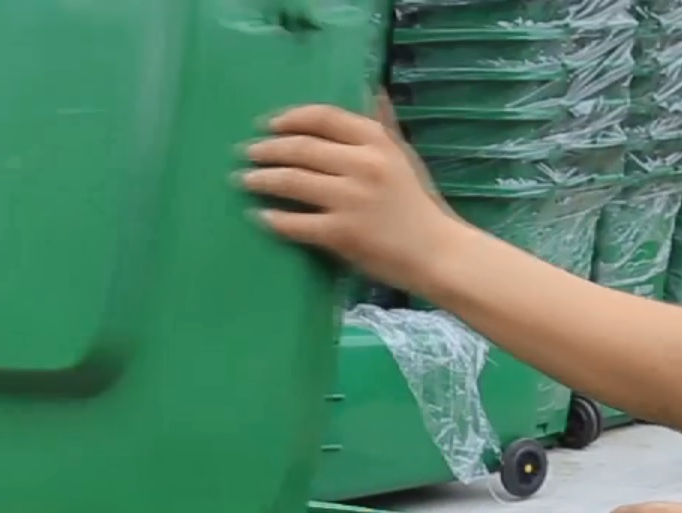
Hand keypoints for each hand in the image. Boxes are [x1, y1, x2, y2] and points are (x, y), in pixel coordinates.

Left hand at [240, 102, 468, 294]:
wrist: (438, 253)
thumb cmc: (419, 205)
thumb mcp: (404, 157)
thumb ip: (383, 125)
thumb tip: (372, 90)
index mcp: (377, 141)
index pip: (324, 118)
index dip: (290, 118)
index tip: (268, 124)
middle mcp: (362, 164)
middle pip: (301, 148)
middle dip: (268, 149)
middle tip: (247, 153)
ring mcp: (350, 200)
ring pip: (292, 182)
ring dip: (262, 179)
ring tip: (244, 180)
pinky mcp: (341, 234)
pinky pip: (296, 223)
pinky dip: (274, 219)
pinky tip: (260, 216)